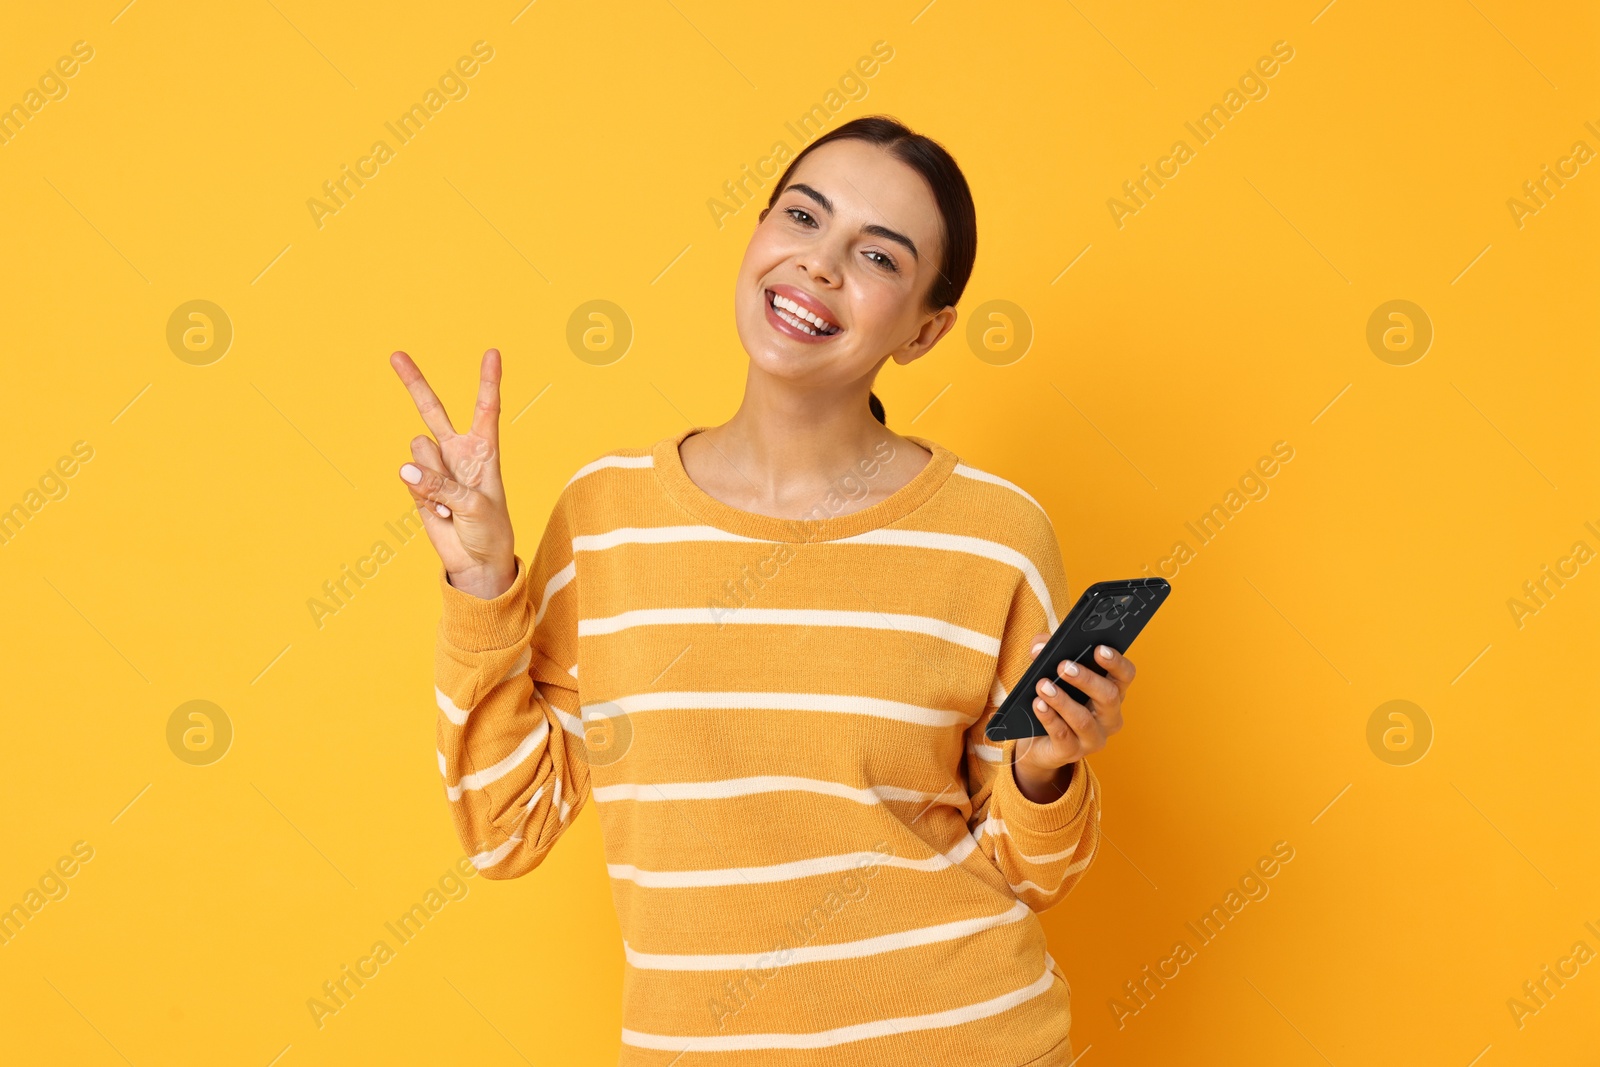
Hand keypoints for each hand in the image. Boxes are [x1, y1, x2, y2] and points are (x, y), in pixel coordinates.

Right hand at [390, 348, 516, 597]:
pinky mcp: (418, 487)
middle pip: (433, 410)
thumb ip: (443, 486)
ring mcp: (435, 468)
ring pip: (418, 450)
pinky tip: (439, 513)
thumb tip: (406, 469)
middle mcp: (457, 452)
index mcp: (484, 450)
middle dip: (414, 382)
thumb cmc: (489, 530)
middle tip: (395, 354)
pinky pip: (410, 479)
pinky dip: (423, 498)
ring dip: (431, 476)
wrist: (476, 561)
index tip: (492, 352)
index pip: (486, 408)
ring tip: (449, 502)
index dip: (489, 380)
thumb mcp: (476, 506)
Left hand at [1013, 634, 1135, 801]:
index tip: (1099, 649)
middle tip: (1064, 666)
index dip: (1116, 661)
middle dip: (1086, 679)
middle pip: (1109, 696)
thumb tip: (1039, 646)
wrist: (1036, 741)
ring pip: (1084, 719)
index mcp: (1112, 692)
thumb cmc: (1053, 698)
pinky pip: (1063, 735)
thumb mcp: (1049, 671)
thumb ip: (1045, 652)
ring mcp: (1093, 738)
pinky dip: (1049, 718)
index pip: (1125, 675)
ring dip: (1062, 700)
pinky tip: (1038, 704)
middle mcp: (1109, 717)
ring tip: (1043, 685)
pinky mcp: (1072, 752)